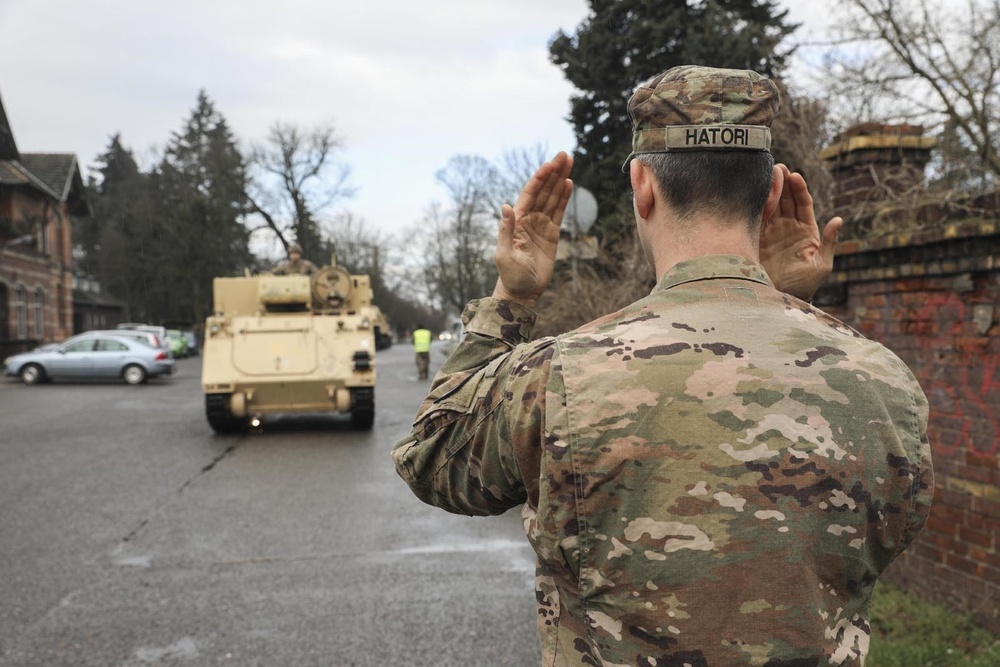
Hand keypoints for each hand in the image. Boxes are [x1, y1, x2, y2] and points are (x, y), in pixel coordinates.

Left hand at [492, 152, 573, 306]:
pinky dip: (564, 198)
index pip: (530, 194)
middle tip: (564, 154)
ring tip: (569, 162)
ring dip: (560, 180)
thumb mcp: (504, 255)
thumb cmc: (510, 275)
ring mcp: (540, 225)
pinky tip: (568, 184)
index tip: (550, 164)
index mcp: (517, 221)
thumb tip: (506, 206)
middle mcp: (528, 219)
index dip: (540, 178)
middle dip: (553, 172)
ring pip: (552, 198)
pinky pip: (559, 212)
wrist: (521, 292)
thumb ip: (505, 230)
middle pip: (543, 190)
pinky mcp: (552, 235)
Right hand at [760, 164, 842, 301]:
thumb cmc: (805, 286)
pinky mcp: (756, 239)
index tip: (795, 175)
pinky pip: (756, 219)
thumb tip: (838, 220)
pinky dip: (755, 206)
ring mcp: (771, 233)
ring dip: (768, 190)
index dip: (799, 189)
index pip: (802, 204)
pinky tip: (752, 193)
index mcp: (807, 231)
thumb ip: (829, 243)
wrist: (782, 300)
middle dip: (782, 182)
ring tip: (765, 173)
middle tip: (777, 166)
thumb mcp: (821, 266)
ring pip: (770, 206)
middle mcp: (788, 228)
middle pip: (785, 200)